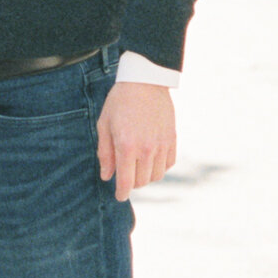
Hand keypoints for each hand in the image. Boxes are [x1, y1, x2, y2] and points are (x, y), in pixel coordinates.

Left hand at [96, 81, 176, 202]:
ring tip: (137, 166)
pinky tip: (151, 158)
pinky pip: (168, 164)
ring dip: (146, 176)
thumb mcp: (104, 124)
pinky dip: (159, 167)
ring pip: (156, 176)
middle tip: (125, 175)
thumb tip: (107, 176)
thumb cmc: (120, 101)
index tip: (119, 196)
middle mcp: (147, 149)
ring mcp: (162, 145)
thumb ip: (105, 153)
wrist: (145, 81)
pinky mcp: (172, 139)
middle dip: (132, 183)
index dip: (121, 193)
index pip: (126, 182)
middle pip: (141, 182)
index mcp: (127, 146)